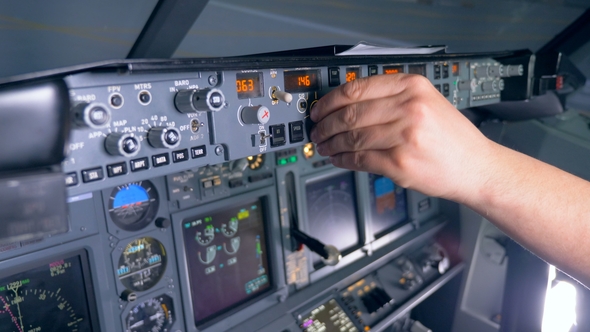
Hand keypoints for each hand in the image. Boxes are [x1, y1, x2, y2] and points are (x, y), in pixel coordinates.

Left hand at [310, 74, 495, 201]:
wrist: (476, 167)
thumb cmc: (451, 137)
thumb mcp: (426, 101)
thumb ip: (391, 97)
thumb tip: (347, 104)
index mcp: (412, 87)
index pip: (356, 88)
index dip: (330, 101)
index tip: (319, 109)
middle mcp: (408, 108)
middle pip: (350, 113)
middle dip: (325, 124)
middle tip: (317, 130)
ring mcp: (404, 136)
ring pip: (351, 137)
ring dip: (331, 144)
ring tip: (324, 146)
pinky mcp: (400, 164)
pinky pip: (360, 159)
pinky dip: (343, 160)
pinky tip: (338, 158)